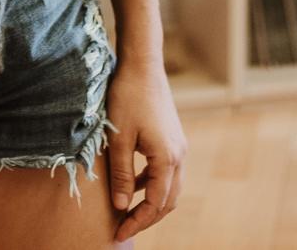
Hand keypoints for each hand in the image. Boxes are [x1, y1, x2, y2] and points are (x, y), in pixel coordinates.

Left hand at [105, 58, 186, 238]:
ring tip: (128, 212)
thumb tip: (122, 206)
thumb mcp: (118, 139)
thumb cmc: (127, 97)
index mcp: (167, 158)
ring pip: (170, 187)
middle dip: (147, 218)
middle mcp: (179, 155)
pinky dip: (152, 184)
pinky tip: (134, 184)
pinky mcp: (172, 138)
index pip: (156, 204)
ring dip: (151, 202)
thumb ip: (121, 175)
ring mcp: (178, 146)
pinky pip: (166, 171)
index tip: (118, 233)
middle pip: (168, 201)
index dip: (137, 222)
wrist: (142, 64)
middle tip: (123, 228)